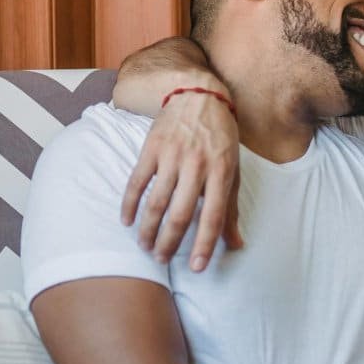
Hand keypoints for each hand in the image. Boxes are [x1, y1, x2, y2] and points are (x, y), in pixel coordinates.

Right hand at [120, 89, 243, 271]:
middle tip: (161, 260)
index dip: (204, 245)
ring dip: (148, 229)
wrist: (199, 95)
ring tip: (145, 246)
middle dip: (169, 243)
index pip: (213, 217)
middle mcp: (197, 166)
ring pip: (156, 202)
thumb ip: (231, 209)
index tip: (197, 268)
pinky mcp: (152, 148)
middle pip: (180, 214)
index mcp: (221, 173)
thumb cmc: (220, 137)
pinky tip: (126, 221)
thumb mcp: (233, 170)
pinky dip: (130, 204)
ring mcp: (172, 156)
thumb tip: (237, 244)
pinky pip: (137, 181)